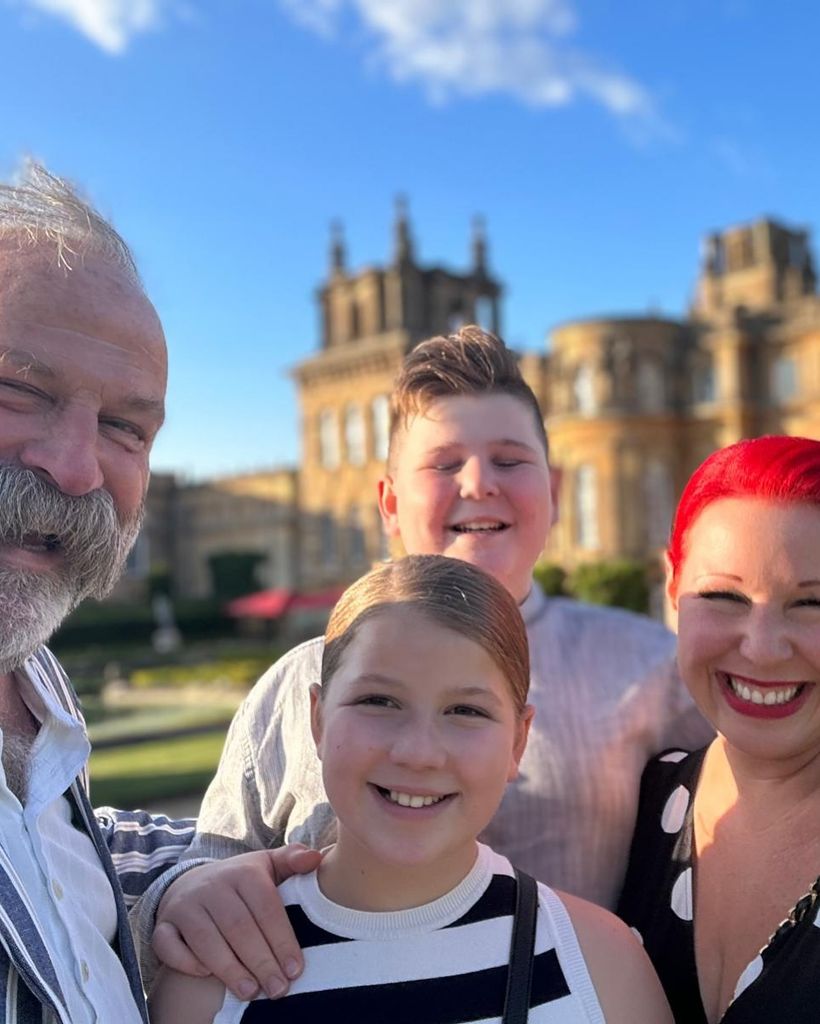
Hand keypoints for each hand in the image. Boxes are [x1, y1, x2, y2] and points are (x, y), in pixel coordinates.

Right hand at [152, 844, 321, 1000]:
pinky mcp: (163, 923)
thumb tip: (316, 857)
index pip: (266, 908)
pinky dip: (186, 962)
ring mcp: (185, 904)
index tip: (296, 970)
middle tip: (278, 990)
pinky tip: (207, 977)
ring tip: (251, 992)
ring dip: (229, 969)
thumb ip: (292, 860)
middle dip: (261, 961)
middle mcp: (212, 885)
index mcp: (244, 872)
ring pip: (205, 939)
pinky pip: (168, 945)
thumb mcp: (268, 866)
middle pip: (238, 927)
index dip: (282, 940)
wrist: (194, 883)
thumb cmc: (243, 883)